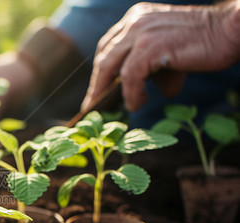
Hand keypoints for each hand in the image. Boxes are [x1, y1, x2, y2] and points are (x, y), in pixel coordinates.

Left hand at [82, 1, 239, 111]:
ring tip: (120, 107)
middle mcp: (134, 22)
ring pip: (110, 67)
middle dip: (97, 85)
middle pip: (104, 57)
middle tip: (92, 105)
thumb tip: (140, 94)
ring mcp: (141, 33)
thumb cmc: (203, 44)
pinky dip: (131, 93)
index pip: (108, 47)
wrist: (229, 32)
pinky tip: (137, 103)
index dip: (100, 71)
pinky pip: (130, 76)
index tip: (96, 91)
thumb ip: (150, 69)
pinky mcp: (150, 48)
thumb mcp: (168, 53)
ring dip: (110, 92)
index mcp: (136, 19)